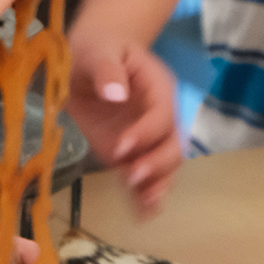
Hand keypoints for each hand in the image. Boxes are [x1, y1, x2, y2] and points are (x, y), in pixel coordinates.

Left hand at [65, 32, 180, 214]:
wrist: (92, 54)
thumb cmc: (97, 48)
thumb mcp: (99, 50)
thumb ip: (106, 70)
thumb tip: (116, 95)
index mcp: (157, 87)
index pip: (161, 115)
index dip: (145, 133)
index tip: (120, 147)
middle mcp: (158, 116)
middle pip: (171, 145)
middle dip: (157, 164)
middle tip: (133, 177)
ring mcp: (146, 137)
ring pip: (163, 165)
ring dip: (156, 185)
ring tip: (145, 205)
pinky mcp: (128, 152)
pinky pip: (141, 175)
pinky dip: (142, 195)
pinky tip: (141, 215)